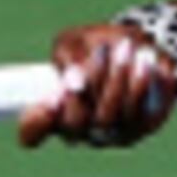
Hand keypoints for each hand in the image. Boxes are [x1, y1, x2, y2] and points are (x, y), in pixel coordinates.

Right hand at [14, 22, 176, 149]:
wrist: (139, 50)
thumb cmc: (96, 47)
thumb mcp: (74, 41)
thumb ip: (68, 55)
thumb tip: (75, 77)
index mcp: (53, 111)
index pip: (32, 132)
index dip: (35, 122)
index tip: (48, 98)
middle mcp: (78, 131)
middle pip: (74, 123)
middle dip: (87, 84)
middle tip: (101, 51)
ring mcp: (109, 135)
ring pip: (106, 119)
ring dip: (115, 81)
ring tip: (125, 48)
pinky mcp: (139, 129)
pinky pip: (138, 116)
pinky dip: (140, 86)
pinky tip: (143, 62)